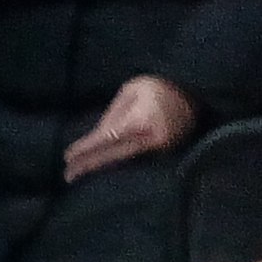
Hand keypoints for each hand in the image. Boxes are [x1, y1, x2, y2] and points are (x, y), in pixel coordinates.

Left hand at [63, 75, 197, 182]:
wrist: (194, 91)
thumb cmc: (158, 86)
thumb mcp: (131, 90)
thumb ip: (114, 114)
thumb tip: (97, 136)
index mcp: (139, 120)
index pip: (106, 139)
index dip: (86, 149)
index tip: (67, 157)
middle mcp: (149, 139)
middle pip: (113, 156)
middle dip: (89, 165)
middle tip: (68, 175)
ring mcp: (160, 149)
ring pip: (125, 162)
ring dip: (102, 167)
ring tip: (81, 173)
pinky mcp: (166, 153)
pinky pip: (138, 160)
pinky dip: (119, 164)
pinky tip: (105, 167)